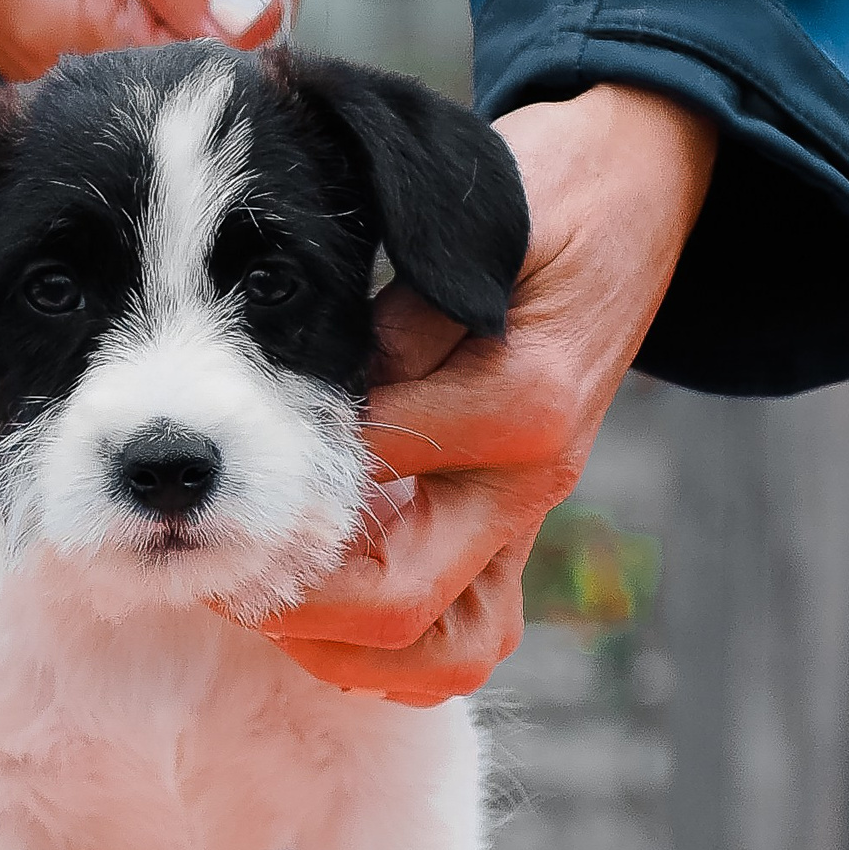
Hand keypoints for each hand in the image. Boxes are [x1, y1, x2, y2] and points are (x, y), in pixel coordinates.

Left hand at [257, 83, 718, 704]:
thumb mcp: (476, 220)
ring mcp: (525, 519)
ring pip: (442, 651)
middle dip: (291, 600)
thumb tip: (315, 392)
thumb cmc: (547, 197)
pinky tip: (317, 613)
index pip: (374, 472)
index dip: (279, 483)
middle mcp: (530, 480)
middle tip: (214, 564)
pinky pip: (461, 640)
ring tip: (259, 597)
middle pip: (401, 600)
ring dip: (338, 647)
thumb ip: (400, 316)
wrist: (636, 197)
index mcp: (523, 395)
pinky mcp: (514, 537)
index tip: (212, 467)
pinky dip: (386, 652)